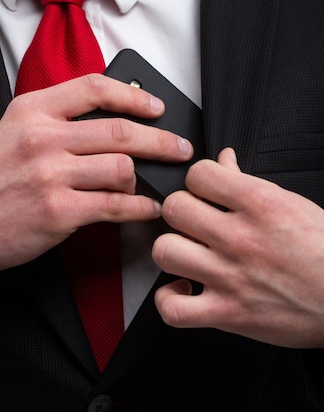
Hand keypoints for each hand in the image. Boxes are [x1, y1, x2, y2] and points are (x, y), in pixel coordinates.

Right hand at [0, 73, 191, 297]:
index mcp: (33, 110)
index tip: (157, 106)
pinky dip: (141, 207)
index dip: (134, 95)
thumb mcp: (16, 130)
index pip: (95, 88)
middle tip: (180, 148)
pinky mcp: (58, 211)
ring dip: (149, 177)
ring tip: (158, 183)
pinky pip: (116, 205)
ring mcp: (50, 174)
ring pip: (122, 167)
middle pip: (120, 129)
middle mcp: (42, 137)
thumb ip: (59, 118)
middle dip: (161, 140)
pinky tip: (149, 207)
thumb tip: (116, 116)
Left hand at [153, 147, 323, 347]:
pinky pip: (173, 310)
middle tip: (194, 222)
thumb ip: (247, 181)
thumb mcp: (289, 203)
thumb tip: (224, 159)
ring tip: (187, 254)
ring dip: (173, 251)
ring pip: (165, 251)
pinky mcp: (228, 313)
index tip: (204, 192)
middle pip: (174, 208)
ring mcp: (231, 277)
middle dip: (181, 212)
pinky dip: (169, 301)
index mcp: (259, 204)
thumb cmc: (322, 250)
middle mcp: (241, 238)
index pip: (198, 173)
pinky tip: (183, 290)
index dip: (197, 181)